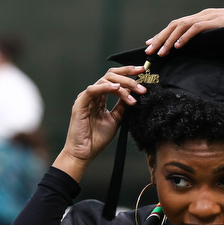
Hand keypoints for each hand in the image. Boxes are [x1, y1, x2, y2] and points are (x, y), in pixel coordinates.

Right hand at [53, 66, 146, 180]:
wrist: (85, 152)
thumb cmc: (97, 138)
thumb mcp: (116, 119)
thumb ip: (122, 106)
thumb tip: (133, 93)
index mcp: (101, 98)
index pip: (115, 80)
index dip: (128, 74)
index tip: (143, 72)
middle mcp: (94, 95)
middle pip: (110, 76)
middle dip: (128, 74)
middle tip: (142, 78)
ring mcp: (86, 98)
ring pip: (104, 80)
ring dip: (123, 84)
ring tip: (135, 91)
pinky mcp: (80, 104)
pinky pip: (93, 90)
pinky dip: (105, 87)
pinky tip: (117, 88)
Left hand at [145, 6, 223, 56]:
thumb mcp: (222, 36)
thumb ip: (209, 41)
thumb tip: (198, 54)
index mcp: (202, 18)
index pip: (177, 26)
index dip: (162, 35)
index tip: (151, 46)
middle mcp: (202, 15)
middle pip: (174, 26)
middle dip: (159, 38)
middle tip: (148, 52)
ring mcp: (209, 17)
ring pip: (181, 27)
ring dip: (168, 40)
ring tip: (160, 52)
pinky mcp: (217, 22)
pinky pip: (196, 29)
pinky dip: (185, 37)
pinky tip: (177, 47)